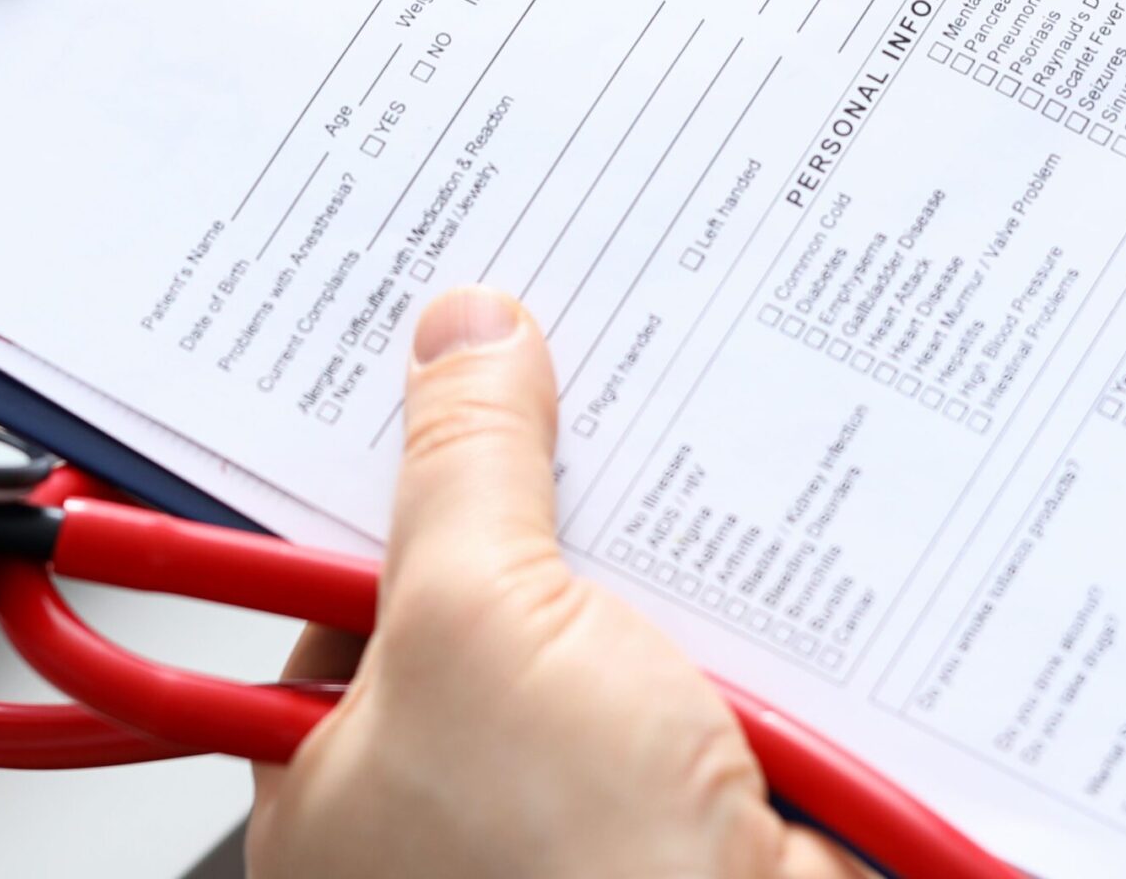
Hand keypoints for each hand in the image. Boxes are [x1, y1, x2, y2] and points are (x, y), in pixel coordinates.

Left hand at [247, 289, 862, 878]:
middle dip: (554, 475)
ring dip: (676, 539)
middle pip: (500, 569)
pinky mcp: (713, 791)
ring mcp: (595, 794)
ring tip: (703, 415)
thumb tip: (460, 342)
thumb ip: (462, 474)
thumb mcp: (478, 628)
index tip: (440, 331)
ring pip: (630, 604)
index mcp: (338, 767)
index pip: (345, 563)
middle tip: (588, 339)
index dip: (396, 445)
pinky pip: (734, 655)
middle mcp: (461, 788)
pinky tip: (787, 531)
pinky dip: (767, 604)